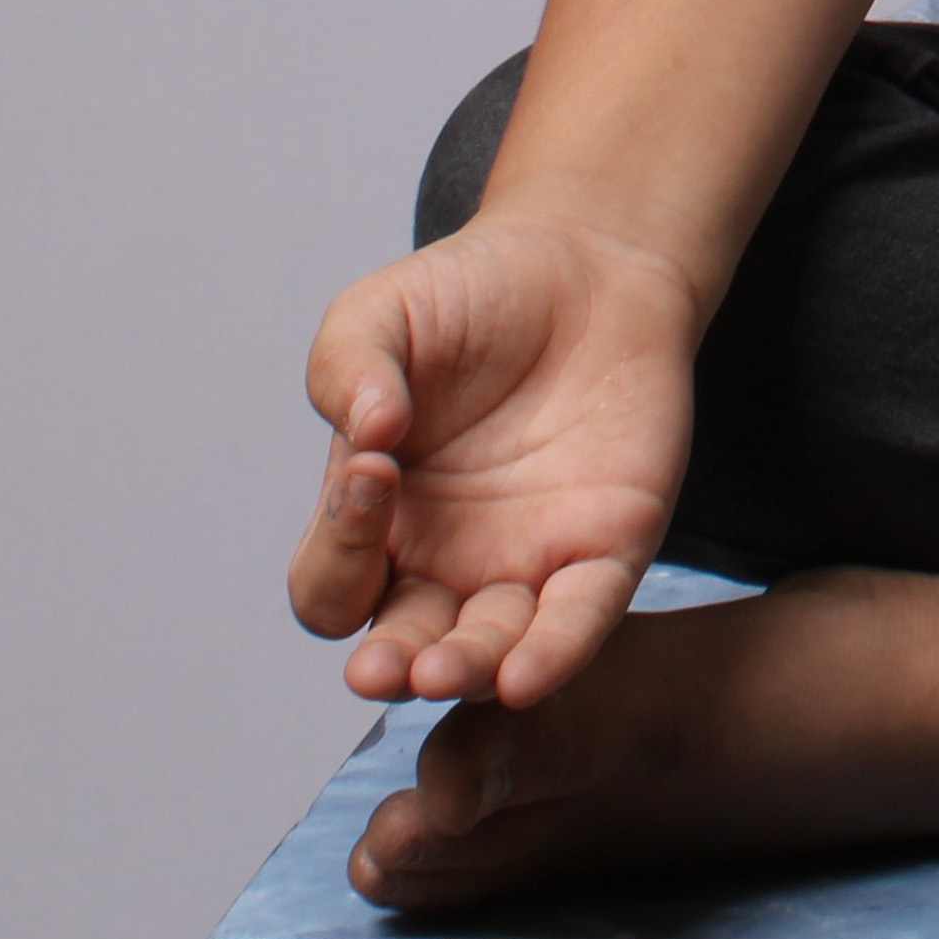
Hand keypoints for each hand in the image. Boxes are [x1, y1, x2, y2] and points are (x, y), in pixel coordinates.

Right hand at [284, 206, 711, 709]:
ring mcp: (526, 564)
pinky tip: (527, 677)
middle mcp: (443, 564)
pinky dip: (553, 656)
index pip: (333, 582)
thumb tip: (366, 431)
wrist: (588, 262)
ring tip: (443, 672)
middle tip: (381, 670)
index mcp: (377, 523)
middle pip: (404, 647)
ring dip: (465, 672)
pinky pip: (578, 622)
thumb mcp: (381, 314)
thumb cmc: (470, 295)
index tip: (374, 471)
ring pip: (489, 653)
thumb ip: (348, 367)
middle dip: (391, 666)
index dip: (338, 547)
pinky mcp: (605, 550)